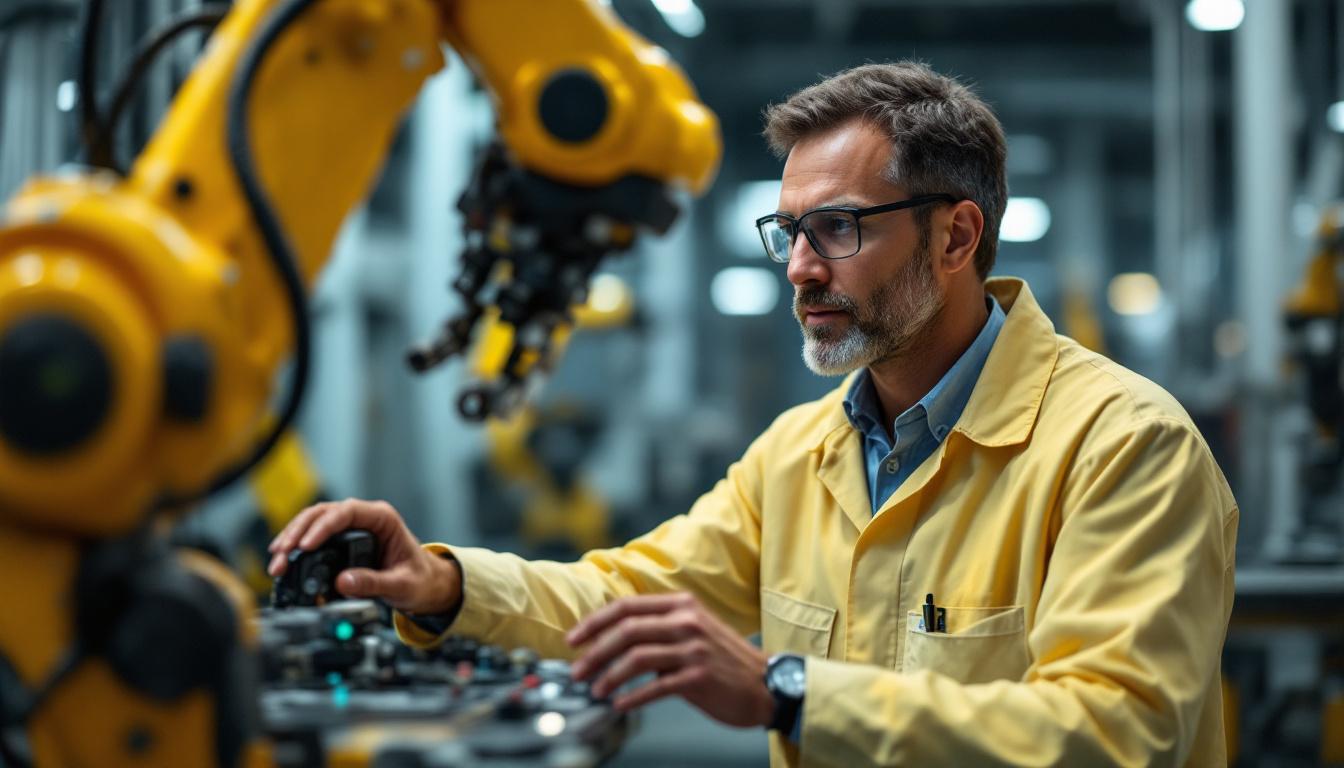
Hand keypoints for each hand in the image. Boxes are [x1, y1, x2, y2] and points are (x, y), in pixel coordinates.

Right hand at [267, 498, 460, 615]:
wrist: (425, 584)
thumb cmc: (419, 579)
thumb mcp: (402, 585)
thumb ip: (375, 583)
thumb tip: (342, 582)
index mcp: (382, 518)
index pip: (346, 512)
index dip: (322, 527)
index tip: (305, 546)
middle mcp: (364, 517)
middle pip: (322, 514)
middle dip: (297, 533)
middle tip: (281, 555)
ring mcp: (351, 527)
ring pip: (313, 522)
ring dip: (292, 539)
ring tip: (277, 560)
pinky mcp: (341, 541)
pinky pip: (314, 537)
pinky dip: (297, 547)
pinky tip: (284, 559)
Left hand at [566, 593, 774, 727]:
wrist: (765, 683)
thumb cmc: (723, 660)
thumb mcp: (693, 630)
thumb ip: (658, 629)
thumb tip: (612, 641)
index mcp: (681, 604)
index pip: (626, 606)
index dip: (594, 622)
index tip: (573, 640)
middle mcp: (687, 621)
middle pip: (626, 630)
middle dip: (594, 652)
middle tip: (577, 671)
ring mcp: (694, 648)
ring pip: (637, 657)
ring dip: (609, 676)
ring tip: (595, 689)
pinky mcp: (698, 677)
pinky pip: (656, 687)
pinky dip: (633, 696)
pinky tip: (620, 704)